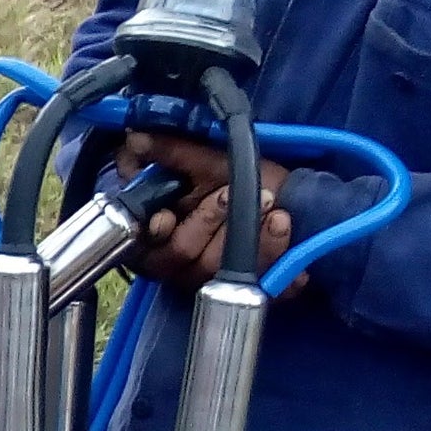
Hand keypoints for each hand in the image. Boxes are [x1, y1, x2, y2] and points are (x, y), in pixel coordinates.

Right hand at [123, 126, 293, 290]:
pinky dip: (275, 256)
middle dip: (208, 220)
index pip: (142, 243)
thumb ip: (174, 154)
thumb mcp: (211, 164)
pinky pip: (258, 283)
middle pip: (182, 252)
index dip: (154, 232)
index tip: (166, 216)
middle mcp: (181, 264)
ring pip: (218, 269)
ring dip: (248, 237)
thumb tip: (136, 139)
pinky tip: (283, 232)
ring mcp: (212, 282)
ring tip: (272, 208)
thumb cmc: (244, 182)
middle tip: (229, 194)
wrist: (294, 202)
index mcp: (161, 235)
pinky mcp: (248, 291)